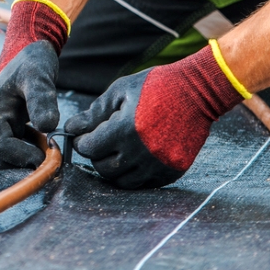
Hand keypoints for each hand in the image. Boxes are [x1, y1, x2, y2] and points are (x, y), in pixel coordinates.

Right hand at [0, 0, 69, 168]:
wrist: (29, 51)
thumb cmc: (31, 61)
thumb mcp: (38, 76)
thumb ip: (42, 100)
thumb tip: (48, 127)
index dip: (21, 156)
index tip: (44, 156)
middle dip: (23, 164)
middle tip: (49, 157)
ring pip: (6, 159)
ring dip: (26, 160)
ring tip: (47, 148)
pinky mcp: (7, 131)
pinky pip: (13, 152)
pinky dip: (28, 153)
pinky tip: (42, 142)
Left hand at [64, 42, 247, 188]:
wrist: (198, 92)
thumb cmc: (155, 86)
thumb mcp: (120, 91)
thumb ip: (94, 113)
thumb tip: (71, 128)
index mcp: (124, 130)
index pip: (89, 149)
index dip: (82, 142)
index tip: (84, 136)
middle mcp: (140, 153)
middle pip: (103, 168)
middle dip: (96, 156)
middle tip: (100, 142)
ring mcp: (158, 165)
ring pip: (122, 181)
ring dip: (114, 168)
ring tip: (117, 150)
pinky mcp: (172, 171)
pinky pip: (145, 184)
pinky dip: (135, 174)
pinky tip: (135, 157)